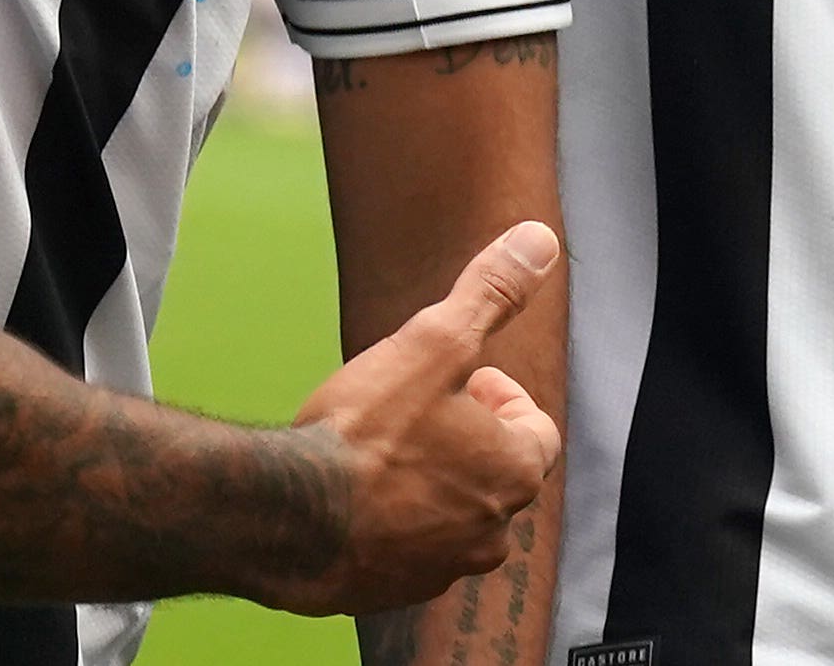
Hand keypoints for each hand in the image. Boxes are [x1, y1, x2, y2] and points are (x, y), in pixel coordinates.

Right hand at [280, 223, 563, 617]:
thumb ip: (490, 294)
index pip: (535, 430)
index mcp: (513, 472)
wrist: (293, 518)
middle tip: (411, 408)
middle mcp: (491, 530)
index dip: (498, 397)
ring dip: (427, 482)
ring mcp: (443, 567)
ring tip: (376, 450)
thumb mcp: (434, 342)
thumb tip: (540, 241)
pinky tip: (349, 494)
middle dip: (462, 438)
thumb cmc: (367, 432)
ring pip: (450, 514)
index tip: (458, 381)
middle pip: (493, 473)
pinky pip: (406, 550)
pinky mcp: (394, 590)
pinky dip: (389, 523)